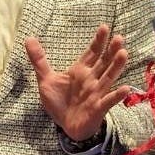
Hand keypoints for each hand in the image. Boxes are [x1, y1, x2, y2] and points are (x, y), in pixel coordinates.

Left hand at [26, 25, 129, 141]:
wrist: (65, 127)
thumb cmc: (59, 102)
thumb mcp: (46, 80)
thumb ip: (39, 60)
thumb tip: (29, 39)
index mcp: (80, 71)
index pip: (91, 52)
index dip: (98, 41)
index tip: (104, 27)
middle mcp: (91, 79)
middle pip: (103, 62)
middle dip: (111, 50)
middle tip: (119, 37)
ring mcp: (96, 93)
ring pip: (109, 77)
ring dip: (116, 66)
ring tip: (124, 54)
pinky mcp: (98, 107)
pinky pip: (109, 100)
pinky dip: (116, 95)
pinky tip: (125, 88)